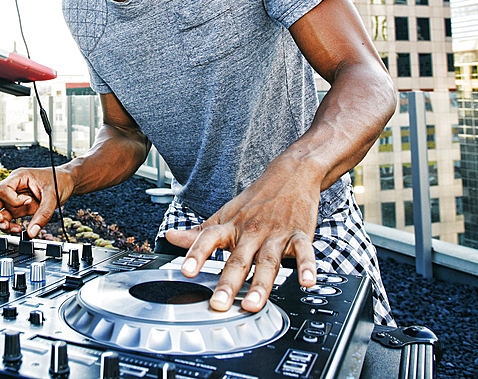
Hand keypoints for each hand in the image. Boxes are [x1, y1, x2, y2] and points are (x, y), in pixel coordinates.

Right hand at [0, 167, 73, 237]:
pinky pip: (3, 218)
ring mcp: (11, 198)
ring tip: (12, 228)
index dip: (12, 200)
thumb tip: (32, 232)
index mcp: (17, 177)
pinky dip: (6, 226)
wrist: (67, 182)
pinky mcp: (16, 209)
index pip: (1, 189)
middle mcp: (11, 187)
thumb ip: (43, 215)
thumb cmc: (59, 181)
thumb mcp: (54, 196)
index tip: (28, 201)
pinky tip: (18, 229)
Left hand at [164, 154, 320, 313]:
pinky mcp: (300, 234)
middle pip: (239, 258)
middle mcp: (252, 231)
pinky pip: (303, 251)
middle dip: (228, 283)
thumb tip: (170, 238)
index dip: (196, 253)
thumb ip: (200, 233)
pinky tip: (306, 282)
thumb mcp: (225, 214)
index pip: (210, 238)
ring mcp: (276, 233)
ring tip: (253, 304)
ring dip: (261, 284)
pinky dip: (306, 266)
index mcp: (232, 227)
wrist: (291, 174)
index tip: (186, 271)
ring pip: (268, 261)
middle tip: (218, 304)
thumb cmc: (256, 200)